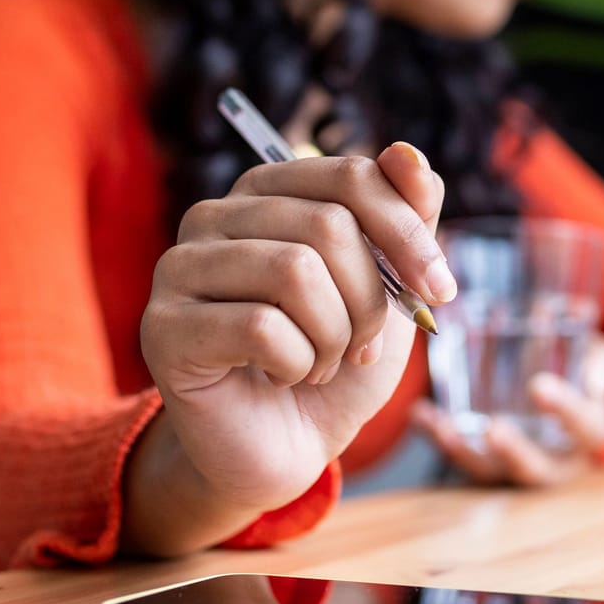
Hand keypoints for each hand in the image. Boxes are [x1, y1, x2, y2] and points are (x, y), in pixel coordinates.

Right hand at [139, 141, 454, 516]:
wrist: (285, 448)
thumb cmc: (335, 360)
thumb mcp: (390, 288)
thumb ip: (407, 219)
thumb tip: (410, 154)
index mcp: (269, 190)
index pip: (351, 177)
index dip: (408, 235)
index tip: (440, 291)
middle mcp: (214, 215)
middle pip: (328, 225)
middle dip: (371, 300)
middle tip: (363, 348)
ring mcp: (179, 267)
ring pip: (295, 271)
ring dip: (335, 336)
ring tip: (322, 362)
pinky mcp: (164, 327)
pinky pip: (263, 329)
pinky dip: (298, 365)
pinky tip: (286, 377)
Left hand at [411, 335, 603, 486]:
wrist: (576, 396)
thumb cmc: (588, 374)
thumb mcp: (602, 358)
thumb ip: (593, 351)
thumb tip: (573, 318)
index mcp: (591, 432)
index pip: (583, 427)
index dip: (563, 410)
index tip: (539, 386)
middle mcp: (557, 460)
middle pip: (535, 468)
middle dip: (513, 452)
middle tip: (492, 429)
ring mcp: (520, 466)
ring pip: (492, 471)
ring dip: (466, 453)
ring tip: (443, 429)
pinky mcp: (491, 463)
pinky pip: (464, 458)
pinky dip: (441, 439)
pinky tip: (421, 415)